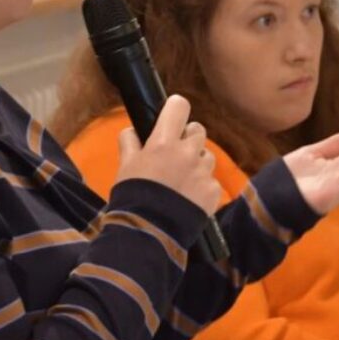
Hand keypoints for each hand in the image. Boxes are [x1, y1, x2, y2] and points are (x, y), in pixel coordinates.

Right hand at [115, 94, 221, 214]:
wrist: (148, 234)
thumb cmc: (132, 197)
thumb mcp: (125, 166)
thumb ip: (129, 143)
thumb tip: (131, 130)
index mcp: (164, 142)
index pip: (179, 106)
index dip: (175, 109)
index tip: (172, 116)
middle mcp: (188, 152)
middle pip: (197, 130)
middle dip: (187, 138)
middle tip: (174, 154)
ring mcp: (204, 171)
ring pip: (206, 155)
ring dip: (196, 162)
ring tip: (180, 180)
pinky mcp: (213, 190)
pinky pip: (210, 180)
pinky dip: (201, 186)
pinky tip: (187, 198)